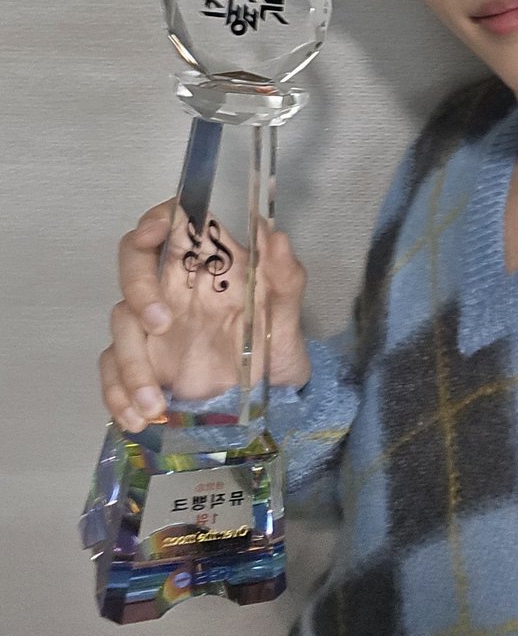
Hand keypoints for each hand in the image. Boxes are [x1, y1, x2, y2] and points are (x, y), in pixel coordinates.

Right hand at [99, 200, 310, 432]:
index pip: (174, 223)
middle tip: (161, 324)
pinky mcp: (144, 362)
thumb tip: (276, 235)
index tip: (151, 235)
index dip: (156, 219)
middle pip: (133, 263)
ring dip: (131, 362)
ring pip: (121, 323)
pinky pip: (113, 369)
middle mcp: (175, 287)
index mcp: (209, 263)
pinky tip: (137, 416)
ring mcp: (153, 325)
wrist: (275, 398)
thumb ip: (284, 276)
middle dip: (137, 287)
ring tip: (154, 401)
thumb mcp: (287, 313)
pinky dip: (117, 393)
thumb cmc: (276, 342)